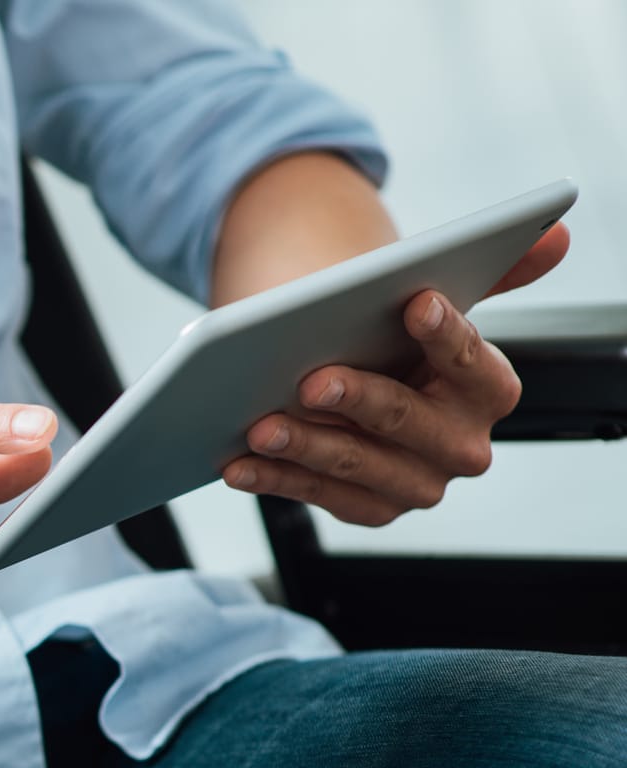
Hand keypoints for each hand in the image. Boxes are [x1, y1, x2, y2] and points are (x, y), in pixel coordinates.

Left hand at [221, 224, 570, 524]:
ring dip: (306, 447)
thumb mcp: (437, 305)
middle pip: (408, 421)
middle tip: (313, 379)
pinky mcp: (370, 510)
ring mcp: (415, 484)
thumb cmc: (396, 342)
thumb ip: (498, 272)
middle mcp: (462, 445)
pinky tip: (236, 465)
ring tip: (260, 425)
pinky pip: (318, 499)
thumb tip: (556, 233)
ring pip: (356, 466)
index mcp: (490, 390)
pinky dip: (274, 481)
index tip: (414, 302)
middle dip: (361, 400)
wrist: (359, 387)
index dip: (445, 334)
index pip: (471, 361)